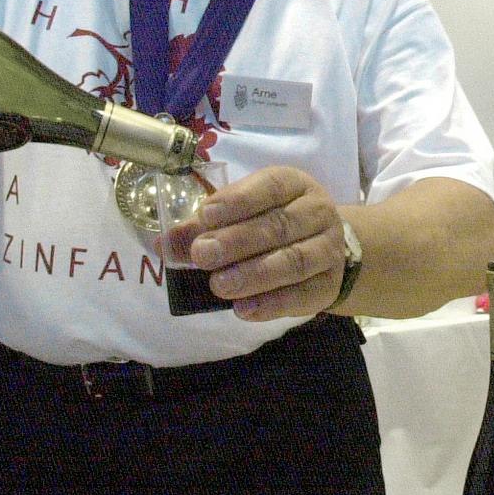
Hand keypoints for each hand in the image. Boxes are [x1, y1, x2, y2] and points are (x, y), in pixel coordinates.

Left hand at [162, 166, 347, 321]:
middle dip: (237, 241)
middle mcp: (317, 212)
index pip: (270, 186)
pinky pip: (303, 296)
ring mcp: (328, 249)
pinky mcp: (328, 285)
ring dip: (254, 274)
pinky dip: (272, 304)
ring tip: (219, 286)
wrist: (325, 248)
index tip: (205, 215)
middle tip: (202, 255)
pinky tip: (243, 309)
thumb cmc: (274, 223)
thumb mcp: (243, 214)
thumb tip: (164, 244)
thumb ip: (204, 227)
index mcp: (294, 184)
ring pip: (294, 261)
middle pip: (279, 225)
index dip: (238, 200)